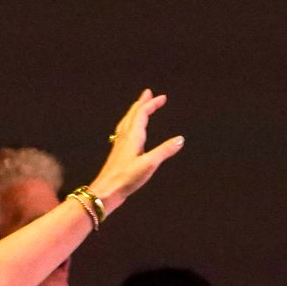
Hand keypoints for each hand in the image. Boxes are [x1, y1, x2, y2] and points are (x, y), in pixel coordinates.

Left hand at [83, 90, 184, 215]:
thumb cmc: (125, 179)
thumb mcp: (149, 164)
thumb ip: (164, 151)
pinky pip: (123, 132)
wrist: (106, 191)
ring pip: (126, 122)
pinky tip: (128, 131)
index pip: (142, 114)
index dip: (152, 104)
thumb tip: (180, 139)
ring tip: (138, 107)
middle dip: (141, 103)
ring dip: (134, 112)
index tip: (162, 97)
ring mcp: (119, 145)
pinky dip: (128, 125)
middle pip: (132, 114)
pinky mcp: (117, 153)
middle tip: (148, 93)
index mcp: (132, 137)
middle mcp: (124, 137)